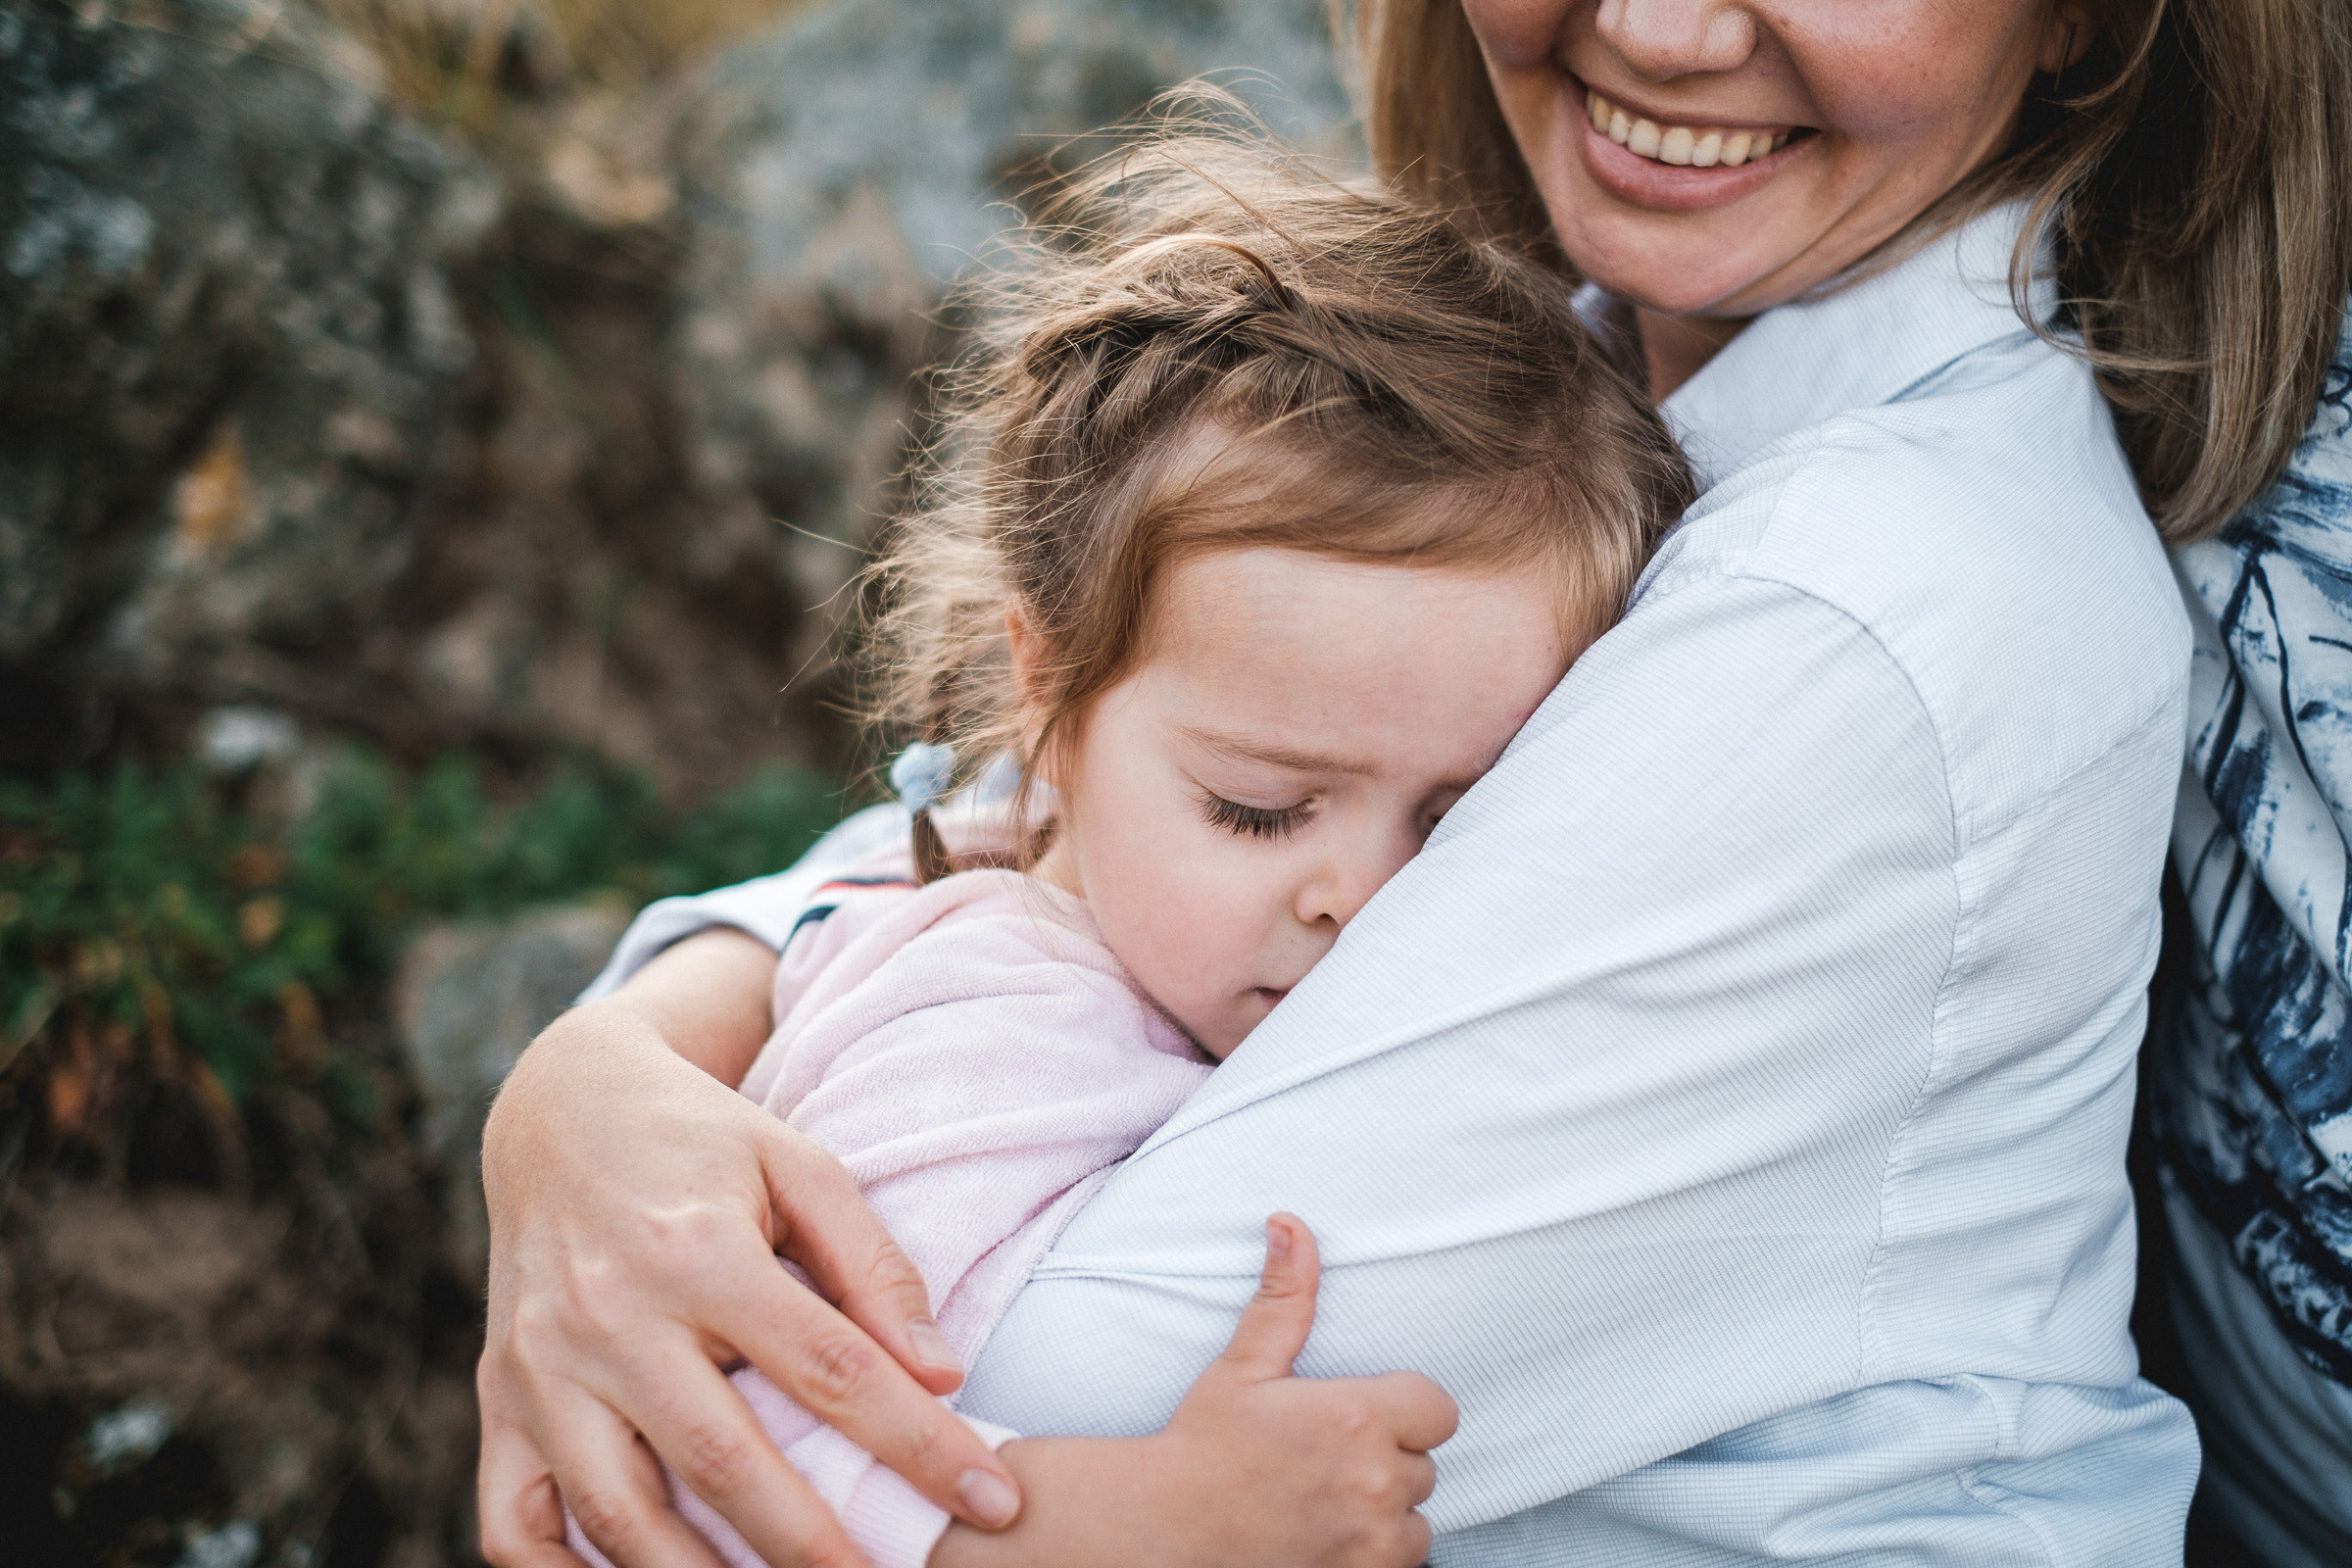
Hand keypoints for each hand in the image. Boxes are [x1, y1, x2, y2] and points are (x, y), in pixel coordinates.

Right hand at [475, 930, 1022, 1567]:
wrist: (560, 1108)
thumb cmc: (705, 1144)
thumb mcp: (799, 1167)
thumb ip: (873, 1267)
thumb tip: (942, 1375)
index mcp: (699, 1250)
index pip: (830, 1370)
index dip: (918, 1445)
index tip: (993, 1501)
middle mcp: (611, 1316)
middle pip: (722, 1461)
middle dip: (813, 1546)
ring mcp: (541, 1368)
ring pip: (618, 1512)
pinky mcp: (497, 1400)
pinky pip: (515, 1523)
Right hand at [933, 1215, 1456, 1567]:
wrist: (1162, 1533)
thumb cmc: (1201, 1446)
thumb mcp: (1241, 1368)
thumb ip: (1283, 1298)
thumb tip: (1290, 1223)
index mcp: (1357, 1417)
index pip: (1437, 1408)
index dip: (1403, 1410)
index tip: (1360, 1417)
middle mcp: (1375, 1481)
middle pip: (1425, 1464)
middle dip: (1386, 1460)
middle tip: (1325, 1460)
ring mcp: (1372, 1541)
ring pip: (1417, 1519)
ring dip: (1385, 1512)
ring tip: (1324, 1500)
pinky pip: (1403, 1561)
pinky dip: (1375, 1553)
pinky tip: (1327, 1536)